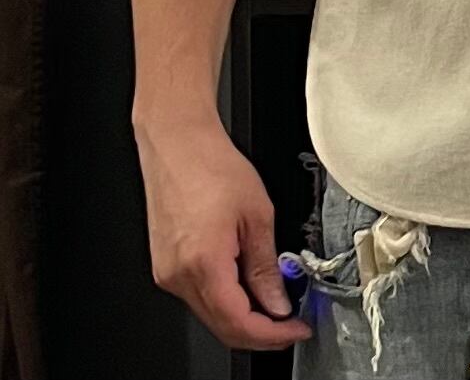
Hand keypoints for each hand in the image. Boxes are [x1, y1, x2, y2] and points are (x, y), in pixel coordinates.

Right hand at [135, 114, 312, 350]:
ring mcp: (166, 273)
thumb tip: (278, 302)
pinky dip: (225, 296)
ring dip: (243, 314)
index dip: (273, 335)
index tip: (296, 330)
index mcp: (203, 265)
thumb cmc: (211, 165)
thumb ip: (267, 265)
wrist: (177, 142)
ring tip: (275, 297)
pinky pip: (198, 294)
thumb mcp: (257, 214)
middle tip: (291, 322)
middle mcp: (177, 277)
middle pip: (222, 327)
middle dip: (261, 332)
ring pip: (209, 313)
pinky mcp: (164, 264)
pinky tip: (246, 281)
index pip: (239, 324)